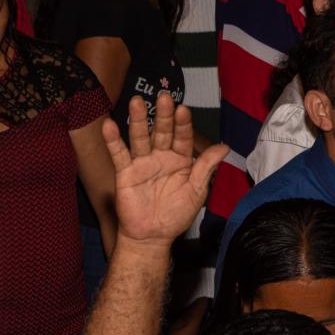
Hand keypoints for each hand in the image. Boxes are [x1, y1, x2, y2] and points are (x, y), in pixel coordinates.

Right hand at [106, 92, 228, 246]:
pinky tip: (109, 125)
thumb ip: (206, 167)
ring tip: (137, 102)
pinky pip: (119, 154)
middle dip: (163, 115)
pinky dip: (113, 140)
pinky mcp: (125, 172)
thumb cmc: (176, 215)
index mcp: (180, 159)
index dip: (183, 124)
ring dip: (138, 119)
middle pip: (161, 131)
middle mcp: (161, 157)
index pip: (182, 137)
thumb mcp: (196, 191)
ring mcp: (142, 163)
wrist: (153, 236)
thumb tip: (225, 147)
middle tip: (164, 98)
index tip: (183, 110)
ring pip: (140, 137)